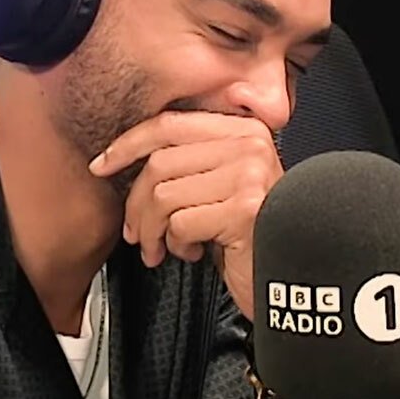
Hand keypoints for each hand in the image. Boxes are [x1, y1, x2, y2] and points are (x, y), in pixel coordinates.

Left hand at [88, 111, 281, 318]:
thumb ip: (193, 164)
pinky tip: (195, 251)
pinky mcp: (244, 210)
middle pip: (159, 164)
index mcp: (243, 132)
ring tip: (164, 248)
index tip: (102, 164)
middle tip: (137, 234)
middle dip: (136, 205)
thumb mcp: (224, 188)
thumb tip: (129, 160)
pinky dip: (177, 244)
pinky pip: (180, 223)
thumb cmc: (253, 234)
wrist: (297, 274)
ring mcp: (249, 176)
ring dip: (153, 230)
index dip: (128, 144)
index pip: (170, 125)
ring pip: (163, 195)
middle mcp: (249, 146)